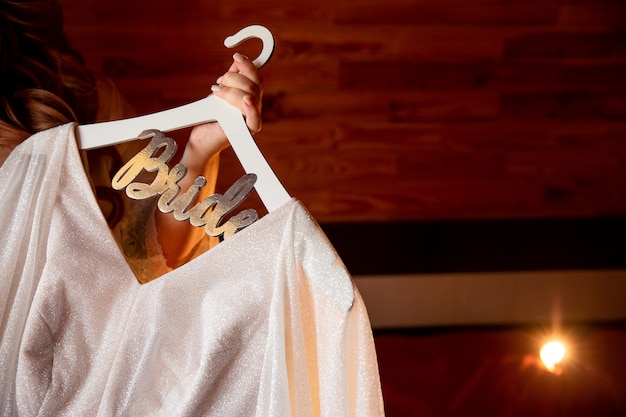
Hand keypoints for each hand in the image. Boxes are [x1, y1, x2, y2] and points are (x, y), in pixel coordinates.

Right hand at [155, 52, 262, 267]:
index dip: (250, 110)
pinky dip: (243, 66)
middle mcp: (249, 119)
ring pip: (254, 84)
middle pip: (253, 96)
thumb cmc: (200, 153)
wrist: (205, 142)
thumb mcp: (193, 161)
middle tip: (216, 90)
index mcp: (242, 134)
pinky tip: (235, 57)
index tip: (241, 102)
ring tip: (220, 79)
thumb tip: (179, 192)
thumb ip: (188, 173)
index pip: (254, 121)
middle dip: (236, 88)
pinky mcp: (244, 92)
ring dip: (237, 76)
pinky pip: (250, 76)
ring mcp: (249, 105)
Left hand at [180, 52, 262, 172]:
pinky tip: (247, 100)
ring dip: (231, 90)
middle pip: (253, 84)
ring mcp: (251, 119)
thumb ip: (230, 80)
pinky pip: (254, 119)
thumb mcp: (219, 93)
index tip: (236, 55)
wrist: (201, 140)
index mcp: (250, 98)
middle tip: (218, 83)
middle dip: (233, 78)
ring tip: (216, 93)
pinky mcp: (245, 132)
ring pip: (250, 95)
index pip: (256, 78)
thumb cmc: (210, 119)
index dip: (249, 65)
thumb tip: (237, 61)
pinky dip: (251, 108)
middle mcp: (254, 108)